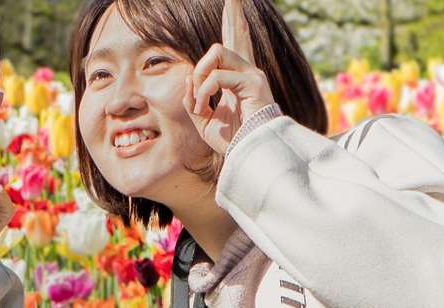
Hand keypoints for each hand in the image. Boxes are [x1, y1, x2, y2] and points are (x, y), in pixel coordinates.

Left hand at [184, 0, 275, 156]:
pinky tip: (203, 107)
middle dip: (231, 18)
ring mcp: (252, 75)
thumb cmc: (232, 141)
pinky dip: (204, 92)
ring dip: (200, 74)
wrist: (249, 156)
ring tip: (199, 99)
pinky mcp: (253, 83)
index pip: (236, 45)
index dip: (234, 23)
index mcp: (238, 79)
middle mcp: (248, 72)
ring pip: (217, 51)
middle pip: (233, 36)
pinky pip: (216, 76)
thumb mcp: (204, 120)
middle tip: (224, 19)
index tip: (233, 2)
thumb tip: (190, 79)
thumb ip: (195, 99)